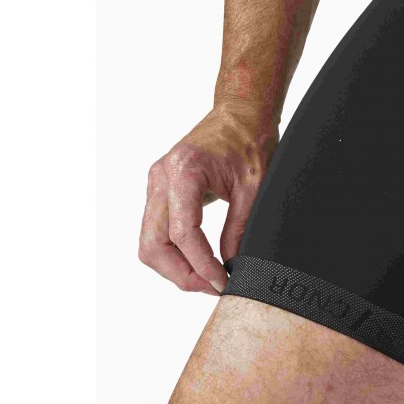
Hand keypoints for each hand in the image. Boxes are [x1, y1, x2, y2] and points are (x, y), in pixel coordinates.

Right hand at [138, 103, 277, 294]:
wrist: (239, 115)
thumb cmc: (249, 141)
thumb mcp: (254, 188)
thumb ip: (240, 227)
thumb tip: (232, 266)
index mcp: (183, 172)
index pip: (182, 233)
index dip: (201, 265)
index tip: (222, 282)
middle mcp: (160, 178)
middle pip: (154, 244)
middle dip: (181, 274)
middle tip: (213, 287)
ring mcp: (155, 185)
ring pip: (149, 243)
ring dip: (174, 268)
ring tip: (207, 279)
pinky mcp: (159, 192)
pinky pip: (156, 232)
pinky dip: (173, 253)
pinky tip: (198, 262)